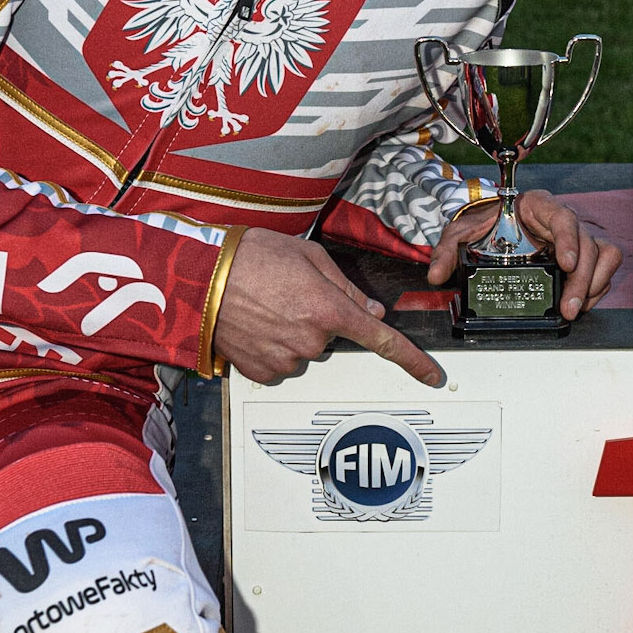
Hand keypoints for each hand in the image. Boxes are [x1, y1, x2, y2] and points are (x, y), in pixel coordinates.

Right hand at [213, 228, 442, 386]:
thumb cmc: (251, 257)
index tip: (432, 375)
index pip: (382, 340)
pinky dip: (272, 347)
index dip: (412, 359)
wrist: (200, 277)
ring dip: (292, 333)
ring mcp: (286, 360)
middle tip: (289, 295)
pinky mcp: (262, 372)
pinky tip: (255, 325)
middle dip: (317, 319)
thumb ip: (345, 287)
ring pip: (305, 351)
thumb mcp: (308, 257)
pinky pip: (280, 362)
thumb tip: (370, 309)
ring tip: (266, 306)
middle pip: (331, 338)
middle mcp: (311, 341)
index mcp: (329, 309)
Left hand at [426, 189, 622, 321]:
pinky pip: (604, 265)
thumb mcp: (462, 232)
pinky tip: (582, 302)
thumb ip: (448, 249)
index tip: (566, 263)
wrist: (493, 224)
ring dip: (592, 285)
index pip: (562, 217)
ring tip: (573, 310)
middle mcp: (562, 219)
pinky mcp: (582, 254)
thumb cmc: (485, 223)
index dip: (569, 240)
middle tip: (567, 307)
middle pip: (587, 243)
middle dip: (581, 279)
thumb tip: (437, 275)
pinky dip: (598, 285)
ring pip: (601, 255)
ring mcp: (576, 237)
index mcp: (537, 206)